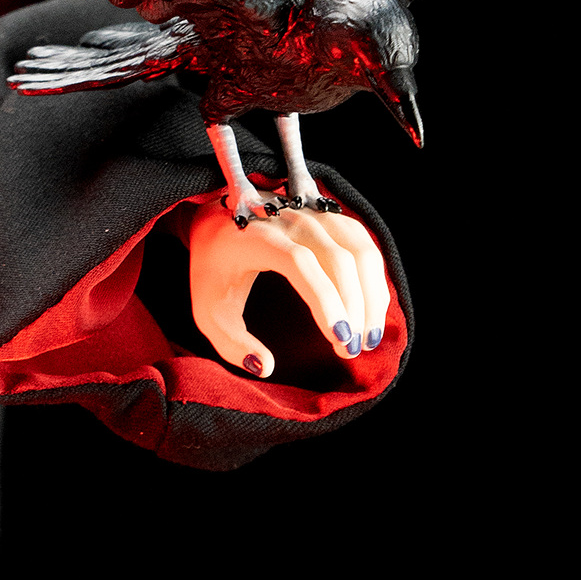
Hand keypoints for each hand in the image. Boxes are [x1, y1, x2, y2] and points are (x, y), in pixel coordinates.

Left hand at [186, 196, 389, 378]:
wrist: (217, 219)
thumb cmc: (214, 267)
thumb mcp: (207, 308)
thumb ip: (230, 343)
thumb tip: (265, 367)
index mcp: (256, 236)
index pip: (300, 263)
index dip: (325, 300)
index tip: (339, 340)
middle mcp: (289, 217)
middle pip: (338, 258)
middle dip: (354, 308)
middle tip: (351, 351)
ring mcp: (313, 212)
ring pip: (360, 249)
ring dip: (372, 295)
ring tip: (368, 337)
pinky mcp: (330, 216)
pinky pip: (363, 244)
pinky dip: (373, 280)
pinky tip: (370, 311)